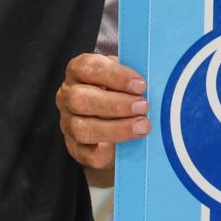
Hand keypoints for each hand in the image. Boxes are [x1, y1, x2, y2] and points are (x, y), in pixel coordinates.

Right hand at [57, 52, 147, 186]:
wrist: (113, 121)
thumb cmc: (121, 91)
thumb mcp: (124, 78)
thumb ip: (132, 80)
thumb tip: (153, 85)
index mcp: (78, 71)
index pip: (88, 68)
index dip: (115, 76)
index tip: (141, 85)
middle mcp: (67, 96)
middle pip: (80, 99)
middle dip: (116, 104)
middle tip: (143, 106)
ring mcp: (68, 123)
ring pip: (82, 128)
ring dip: (116, 128)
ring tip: (142, 126)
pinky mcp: (74, 147)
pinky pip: (86, 153)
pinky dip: (108, 150)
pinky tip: (128, 144)